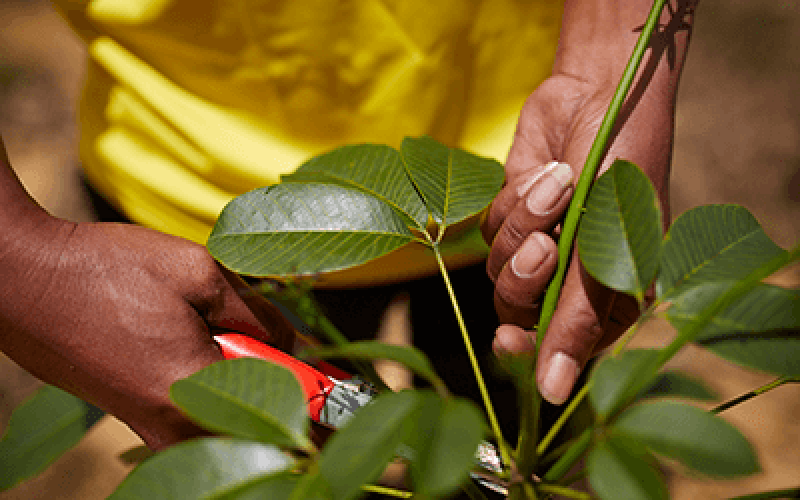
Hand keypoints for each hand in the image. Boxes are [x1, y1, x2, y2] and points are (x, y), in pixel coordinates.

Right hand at [0, 219, 295, 449]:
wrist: (24, 279)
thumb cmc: (106, 271)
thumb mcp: (197, 274)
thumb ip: (255, 313)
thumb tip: (290, 341)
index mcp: (194, 392)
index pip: (284, 411)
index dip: (324, 400)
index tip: (351, 390)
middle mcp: (171, 424)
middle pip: (256, 428)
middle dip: (289, 400)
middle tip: (304, 369)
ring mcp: (146, 425)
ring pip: (223, 426)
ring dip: (251, 396)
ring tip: (252, 355)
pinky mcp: (129, 414)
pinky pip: (191, 422)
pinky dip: (216, 397)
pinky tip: (212, 361)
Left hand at [482, 72, 671, 404]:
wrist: (603, 92)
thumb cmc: (623, 166)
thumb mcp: (604, 246)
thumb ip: (575, 320)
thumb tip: (554, 393)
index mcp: (607, 298)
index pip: (556, 347)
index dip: (528, 346)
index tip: (510, 336)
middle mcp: (571, 278)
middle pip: (516, 309)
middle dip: (525, 274)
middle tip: (545, 243)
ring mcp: (541, 243)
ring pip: (497, 267)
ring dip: (522, 224)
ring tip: (558, 184)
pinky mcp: (514, 214)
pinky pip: (487, 230)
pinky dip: (511, 201)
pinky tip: (543, 171)